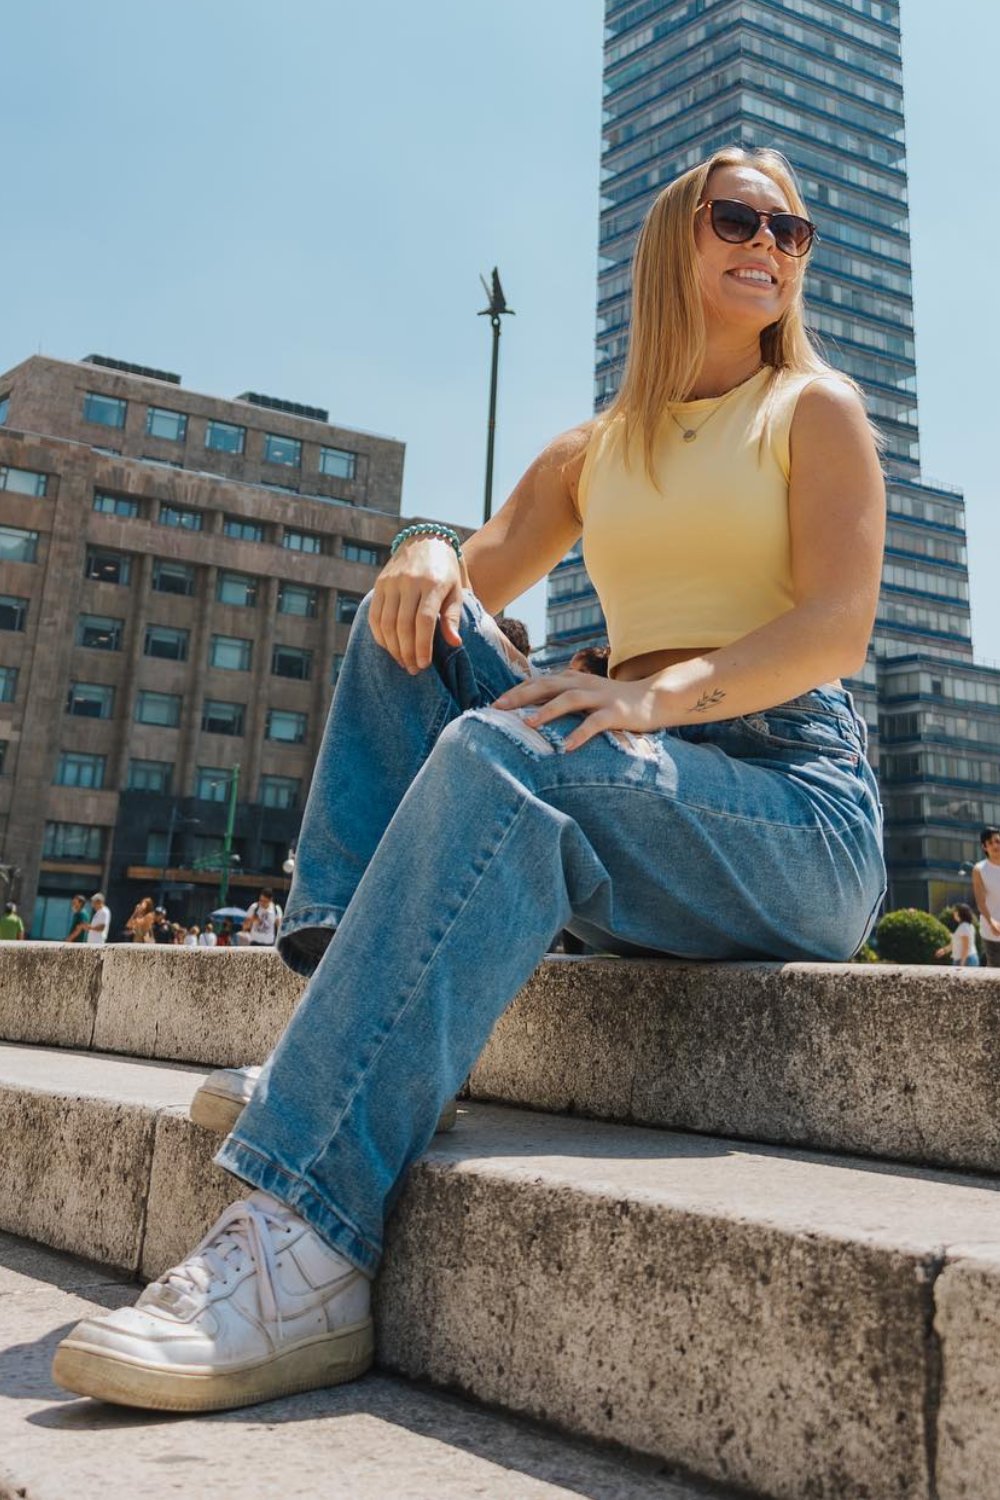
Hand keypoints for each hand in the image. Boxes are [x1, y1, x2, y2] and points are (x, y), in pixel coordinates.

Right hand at [370, 538, 463, 674]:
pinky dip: (380, 635)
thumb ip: (453, 617)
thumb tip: (454, 644)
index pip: (424, 621)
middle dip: (407, 651)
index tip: (424, 664)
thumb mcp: (456, 591)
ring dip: (393, 647)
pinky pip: (374, 614)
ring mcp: (392, 582)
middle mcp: (409, 582)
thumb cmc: (447, 573)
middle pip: (403, 624)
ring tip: (402, 661)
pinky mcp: (380, 583)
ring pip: (386, 622)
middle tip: (413, 669)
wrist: (426, 542)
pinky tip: (389, 647)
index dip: (422, 646)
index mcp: (432, 583)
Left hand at [492, 672, 661, 752]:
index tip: (494, 705)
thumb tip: (531, 711)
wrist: (654, 698)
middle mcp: (583, 684)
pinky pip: (595, 723)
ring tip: (527, 724)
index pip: (538, 681)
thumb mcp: (585, 695)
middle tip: (498, 709)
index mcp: (573, 679)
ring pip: (568, 699)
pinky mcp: (615, 712)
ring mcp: (600, 697)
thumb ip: (561, 698)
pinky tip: (566, 747)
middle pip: (547, 685)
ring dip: (547, 710)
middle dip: (521, 696)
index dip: (516, 691)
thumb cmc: (614, 701)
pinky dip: (579, 733)